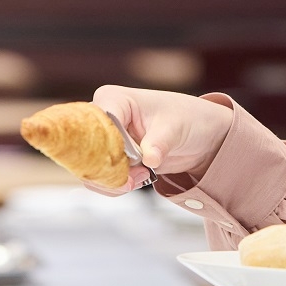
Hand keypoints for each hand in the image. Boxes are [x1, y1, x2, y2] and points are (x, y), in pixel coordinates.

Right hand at [90, 84, 233, 193]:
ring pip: (91, 170)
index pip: (97, 126)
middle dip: (111, 169)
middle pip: (88, 151)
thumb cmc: (186, 118)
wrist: (197, 135)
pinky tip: (140, 178)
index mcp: (113, 99)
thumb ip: (159, 142)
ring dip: (116, 180)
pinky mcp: (110, 160)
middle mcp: (102, 119)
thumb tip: (149, 158)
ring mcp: (103, 141)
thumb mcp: (176, 127)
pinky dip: (118, 185)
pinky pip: (101, 179)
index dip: (111, 147)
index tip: (132, 160)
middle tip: (138, 175)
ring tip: (144, 175)